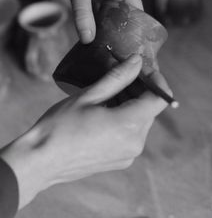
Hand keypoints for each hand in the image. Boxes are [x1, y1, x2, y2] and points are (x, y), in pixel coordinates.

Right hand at [0, 55, 168, 209]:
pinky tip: (107, 110)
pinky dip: (126, 118)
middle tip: (121, 75)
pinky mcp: (121, 160)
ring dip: (132, 103)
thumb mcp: (89, 96)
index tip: (143, 69)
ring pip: (141, 121)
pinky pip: (132, 134)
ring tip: (109, 92)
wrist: (41, 161)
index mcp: (129, 125)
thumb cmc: (60, 126)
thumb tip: (137, 61)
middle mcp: (135, 143)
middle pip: (150, 109)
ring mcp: (129, 154)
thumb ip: (117, 78)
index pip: (159, 98)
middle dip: (140, 90)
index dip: (156, 80)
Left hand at [6, 0, 142, 42]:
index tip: (128, 45)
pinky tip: (93, 32)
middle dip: (117, 30)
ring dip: (105, 26)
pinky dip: (96, 20)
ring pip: (110, 13)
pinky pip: (99, 10)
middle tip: (114, 48)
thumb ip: (83, 16)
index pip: (136, 10)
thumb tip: (88, 39)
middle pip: (123, 14)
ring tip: (104, 44)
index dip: (134, 28)